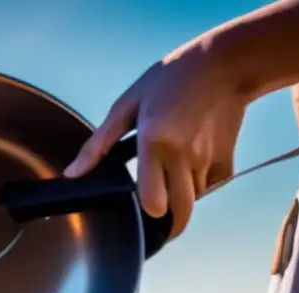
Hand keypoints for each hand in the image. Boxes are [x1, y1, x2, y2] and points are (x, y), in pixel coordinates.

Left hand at [64, 41, 249, 239]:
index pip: (153, 202)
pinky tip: (189, 171)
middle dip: (167, 223)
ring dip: (181, 199)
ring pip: (193, 200)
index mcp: (155, 142)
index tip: (137, 210)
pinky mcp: (226, 158)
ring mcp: (207, 159)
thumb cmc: (172, 78)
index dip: (145, 213)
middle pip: (179, 212)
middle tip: (155, 220)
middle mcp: (183, 156)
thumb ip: (99, 143)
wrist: (225, 63)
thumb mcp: (128, 103)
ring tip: (169, 183)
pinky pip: (211, 186)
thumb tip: (72, 173)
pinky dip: (200, 186)